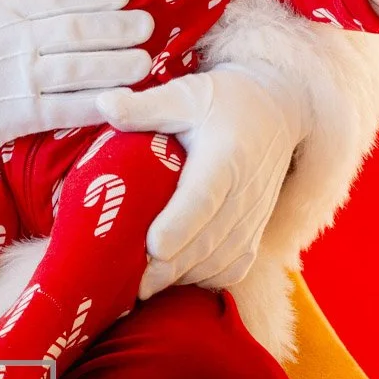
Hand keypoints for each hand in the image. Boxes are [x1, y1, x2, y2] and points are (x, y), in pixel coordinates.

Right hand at [0, 0, 152, 219]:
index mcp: (0, 11)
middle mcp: (12, 41)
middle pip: (76, 30)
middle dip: (117, 26)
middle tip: (147, 24)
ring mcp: (15, 78)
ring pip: (78, 68)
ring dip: (116, 63)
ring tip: (144, 60)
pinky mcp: (15, 115)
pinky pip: (63, 108)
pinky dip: (93, 104)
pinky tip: (119, 102)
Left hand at [98, 64, 300, 297]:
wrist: (276, 113)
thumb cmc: (222, 101)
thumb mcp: (184, 94)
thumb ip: (144, 106)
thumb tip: (102, 103)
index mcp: (225, 158)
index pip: (203, 201)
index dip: (177, 228)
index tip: (150, 247)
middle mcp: (244, 195)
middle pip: (206, 243)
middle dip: (166, 268)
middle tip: (123, 282)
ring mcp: (253, 219)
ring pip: (217, 263)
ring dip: (179, 277)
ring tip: (137, 284)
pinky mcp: (255, 234)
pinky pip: (231, 270)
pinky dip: (201, 279)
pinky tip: (170, 277)